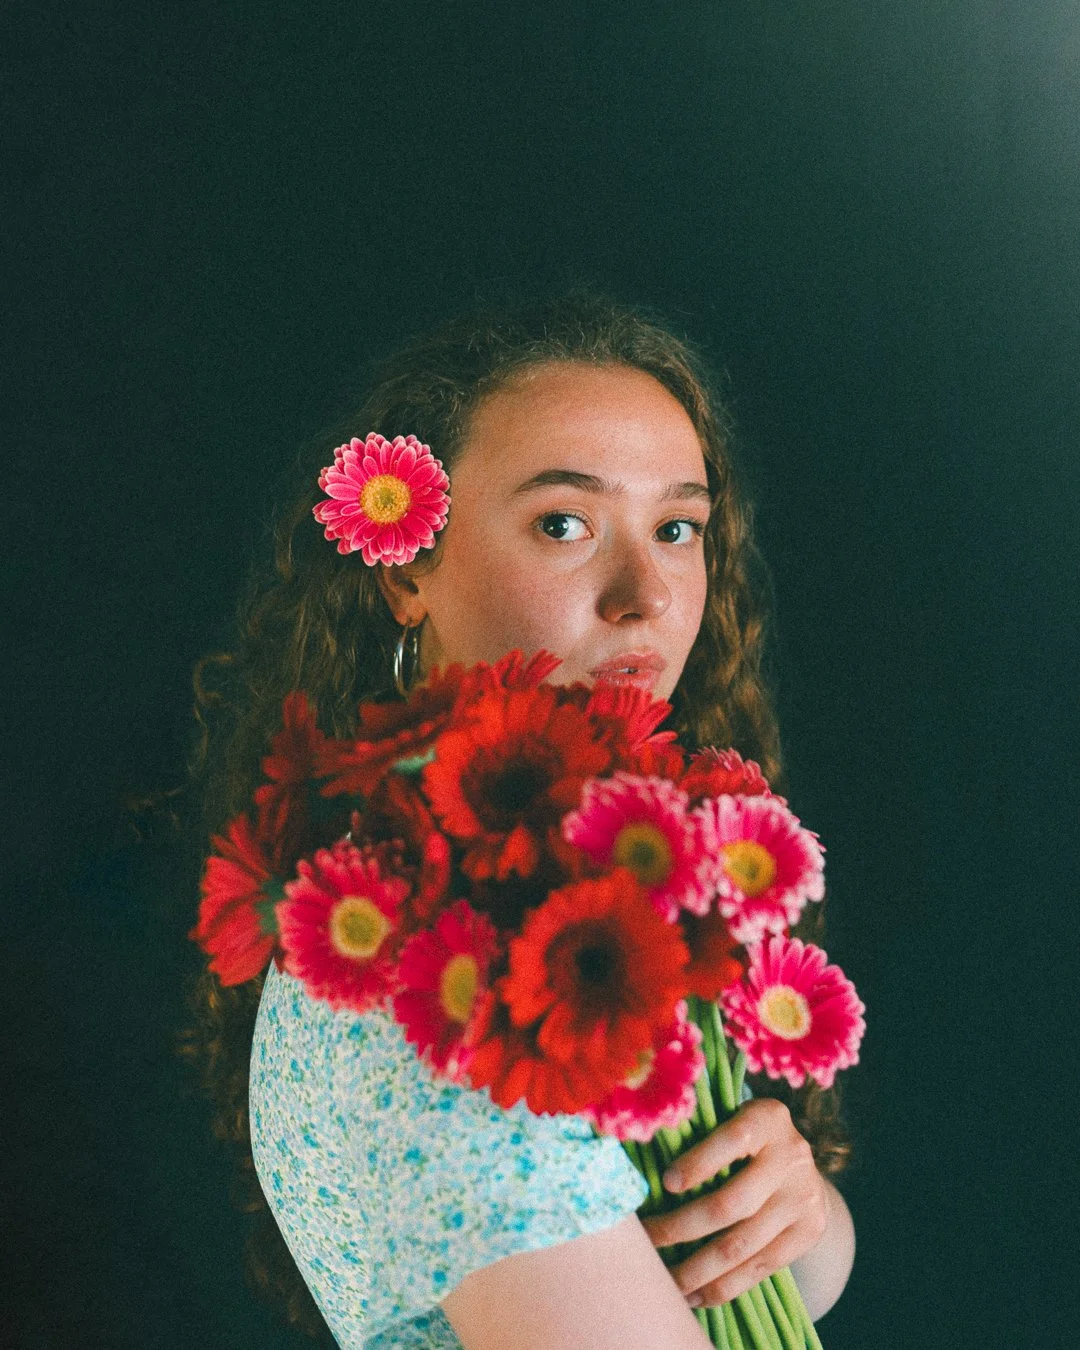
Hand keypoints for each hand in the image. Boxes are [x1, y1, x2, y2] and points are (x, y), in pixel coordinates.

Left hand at [639, 1097, 828, 1308]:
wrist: (803, 1167)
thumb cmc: (744, 1139)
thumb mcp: (730, 1118)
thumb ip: (699, 1130)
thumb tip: (641, 1160)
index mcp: (767, 1118)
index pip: (733, 1140)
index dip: (698, 1163)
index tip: (665, 1184)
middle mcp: (792, 1156)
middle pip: (732, 1203)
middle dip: (682, 1227)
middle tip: (646, 1241)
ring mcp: (803, 1199)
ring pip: (742, 1245)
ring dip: (697, 1269)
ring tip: (664, 1280)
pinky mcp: (808, 1234)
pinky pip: (760, 1268)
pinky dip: (724, 1287)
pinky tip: (694, 1295)